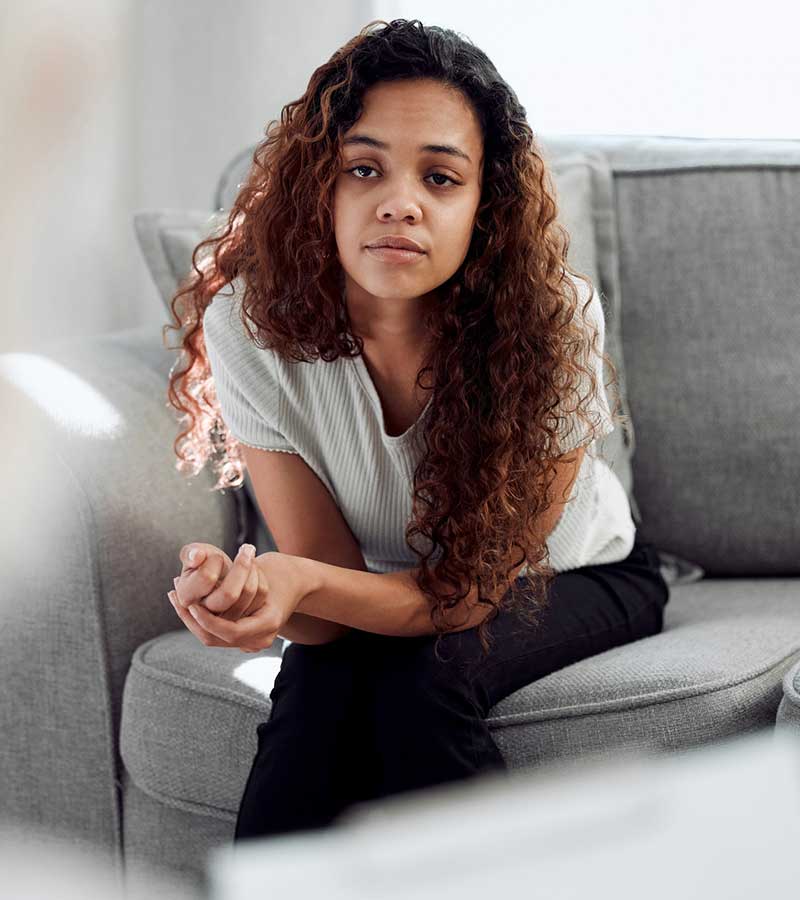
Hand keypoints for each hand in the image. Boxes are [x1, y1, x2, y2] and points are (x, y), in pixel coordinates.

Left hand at [168, 551, 314, 652]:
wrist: (296, 582)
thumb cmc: (278, 571)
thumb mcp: (259, 572)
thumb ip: (237, 581)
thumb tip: (208, 572)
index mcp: (268, 624)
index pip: (228, 632)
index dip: (207, 619)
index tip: (190, 601)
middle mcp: (261, 639)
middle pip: (214, 639)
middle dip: (191, 619)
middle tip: (175, 596)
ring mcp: (253, 643)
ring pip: (212, 639)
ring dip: (191, 619)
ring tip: (177, 597)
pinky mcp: (245, 640)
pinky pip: (217, 635)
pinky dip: (201, 620)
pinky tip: (189, 604)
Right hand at [173, 542, 261, 619]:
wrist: (220, 579)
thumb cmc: (205, 563)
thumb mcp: (194, 554)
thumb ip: (191, 553)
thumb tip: (197, 557)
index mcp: (186, 597)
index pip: (207, 578)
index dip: (216, 561)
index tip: (217, 553)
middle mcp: (204, 617)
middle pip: (229, 594)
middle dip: (242, 566)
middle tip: (248, 548)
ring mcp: (226, 623)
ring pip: (248, 592)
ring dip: (252, 568)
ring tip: (249, 554)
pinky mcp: (247, 620)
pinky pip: (260, 595)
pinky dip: (260, 576)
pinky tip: (254, 567)